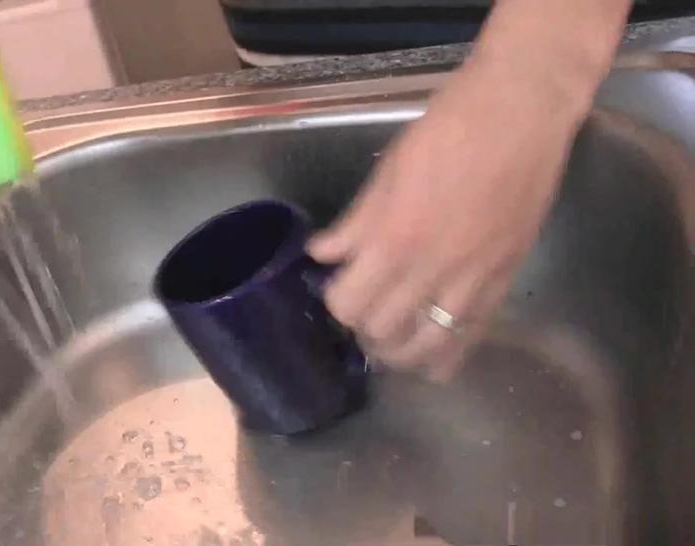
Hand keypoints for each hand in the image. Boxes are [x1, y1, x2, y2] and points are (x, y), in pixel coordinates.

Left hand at [308, 62, 585, 381]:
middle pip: (383, 331)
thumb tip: (323, 253)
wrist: (523, 110)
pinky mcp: (506, 278)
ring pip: (429, 345)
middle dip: (365, 328)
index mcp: (395, 239)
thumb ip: (356, 222)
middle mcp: (432, 270)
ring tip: (393, 340)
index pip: (349, 304)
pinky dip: (450, 352)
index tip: (339, 289)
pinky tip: (435, 357)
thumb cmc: (449, 128)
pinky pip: (475, 334)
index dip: (337, 303)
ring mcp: (473, 278)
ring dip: (404, 351)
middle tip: (364, 311)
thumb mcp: (388, 170)